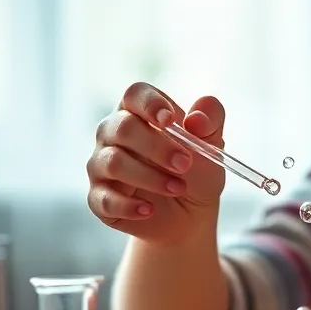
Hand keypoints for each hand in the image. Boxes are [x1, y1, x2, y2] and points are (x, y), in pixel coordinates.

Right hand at [86, 82, 226, 244]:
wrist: (190, 214)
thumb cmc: (196, 172)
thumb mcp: (212, 145)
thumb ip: (211, 121)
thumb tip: (197, 119)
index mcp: (140, 113)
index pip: (135, 95)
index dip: (150, 104)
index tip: (169, 120)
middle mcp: (113, 134)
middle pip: (122, 127)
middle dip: (157, 147)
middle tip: (185, 164)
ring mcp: (101, 165)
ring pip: (112, 162)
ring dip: (149, 177)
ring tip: (177, 188)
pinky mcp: (98, 197)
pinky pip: (104, 199)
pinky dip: (128, 205)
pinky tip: (148, 209)